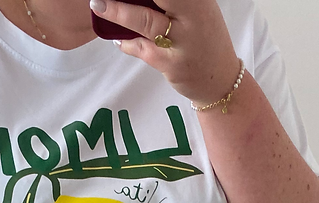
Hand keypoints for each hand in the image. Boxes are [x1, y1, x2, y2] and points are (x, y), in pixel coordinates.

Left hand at [89, 0, 240, 105]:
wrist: (221, 80)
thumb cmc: (202, 38)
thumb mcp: (195, 10)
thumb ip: (169, 2)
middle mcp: (193, 15)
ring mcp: (183, 41)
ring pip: (145, 20)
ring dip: (118, 12)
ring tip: (98, 4)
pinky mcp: (172, 64)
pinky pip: (143, 49)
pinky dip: (127, 43)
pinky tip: (116, 38)